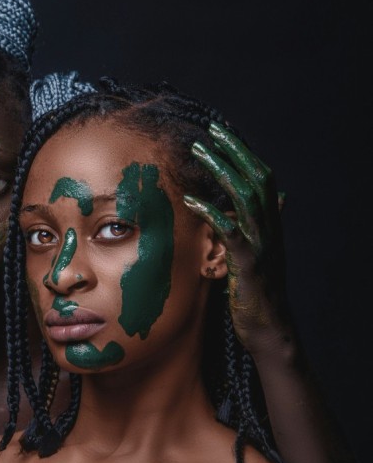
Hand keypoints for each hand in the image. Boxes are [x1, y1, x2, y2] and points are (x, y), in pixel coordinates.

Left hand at [185, 122, 288, 347]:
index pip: (261, 177)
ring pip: (247, 197)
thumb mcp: (255, 254)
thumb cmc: (255, 292)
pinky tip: (192, 201)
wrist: (267, 330)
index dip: (242, 153)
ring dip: (222, 172)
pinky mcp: (248, 264)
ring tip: (199, 154)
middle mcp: (269, 229)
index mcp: (269, 224)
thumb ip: (252, 227)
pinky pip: (232, 232)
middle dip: (233, 152)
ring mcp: (261, 245)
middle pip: (257, 178)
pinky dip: (213, 213)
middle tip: (208, 132)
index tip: (219, 134)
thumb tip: (258, 204)